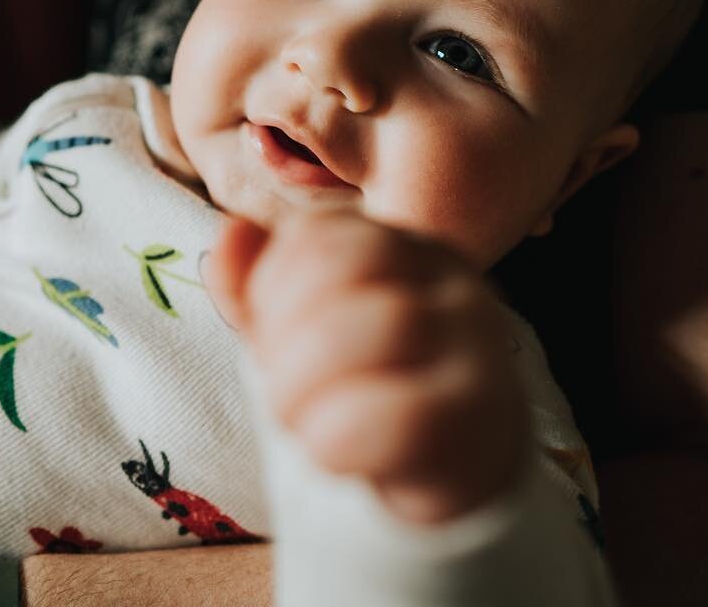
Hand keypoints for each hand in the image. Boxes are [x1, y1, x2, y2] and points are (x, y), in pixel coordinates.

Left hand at [207, 211, 528, 524]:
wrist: (458, 474)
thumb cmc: (371, 389)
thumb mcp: (302, 330)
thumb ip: (258, 283)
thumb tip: (229, 236)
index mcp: (404, 247)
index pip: (315, 234)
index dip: (270, 293)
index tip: (275, 341)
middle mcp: (448, 279)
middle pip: (338, 270)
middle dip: (281, 339)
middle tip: (285, 389)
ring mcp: (474, 341)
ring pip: (368, 330)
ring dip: (301, 390)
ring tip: (303, 422)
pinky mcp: (478, 414)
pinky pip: (395, 415)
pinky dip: (336, 440)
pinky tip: (336, 454)